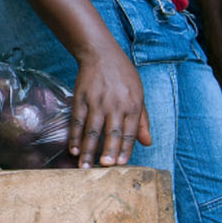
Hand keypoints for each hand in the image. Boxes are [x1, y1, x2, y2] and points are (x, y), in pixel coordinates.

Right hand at [68, 48, 151, 167]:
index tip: (121, 164)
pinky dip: (74, 135)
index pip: (129, 133)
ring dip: (88, 149)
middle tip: (103, 169)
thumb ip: (143, 121)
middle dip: (107, 152)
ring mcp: (96, 102)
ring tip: (83, 165)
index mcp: (132, 106)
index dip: (125, 149)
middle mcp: (114, 105)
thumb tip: (147, 143)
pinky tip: (73, 148)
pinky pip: (77, 120)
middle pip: (111, 133)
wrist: (101, 54)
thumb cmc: (123, 75)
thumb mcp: (139, 95)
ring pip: (92, 130)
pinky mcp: (81, 98)